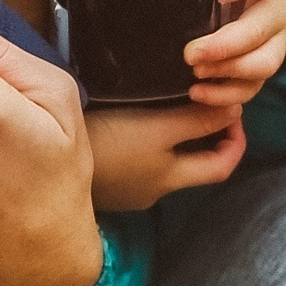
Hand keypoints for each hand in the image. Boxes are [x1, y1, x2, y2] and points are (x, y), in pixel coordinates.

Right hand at [85, 101, 247, 211]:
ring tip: (178, 96)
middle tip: (212, 97)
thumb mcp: (156, 129)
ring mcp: (127, 185)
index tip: (236, 108)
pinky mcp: (105, 174)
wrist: (48, 162)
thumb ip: (196, 122)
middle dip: (209, 133)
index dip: (237, 140)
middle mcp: (153, 188)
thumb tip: (236, 109)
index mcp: (171, 180)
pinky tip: (140, 112)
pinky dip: (151, 136)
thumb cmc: (108, 143)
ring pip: (167, 158)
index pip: (222, 167)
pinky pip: (140, 155)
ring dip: (179, 133)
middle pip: (195, 163)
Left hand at [185, 0, 285, 106]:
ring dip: (227, 72)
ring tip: (196, 71)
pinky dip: (227, 95)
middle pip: (260, 29)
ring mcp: (280, 38)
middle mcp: (280, 6)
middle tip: (190, 52)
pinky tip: (199, 92)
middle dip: (224, 46)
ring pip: (265, 63)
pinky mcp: (271, 62)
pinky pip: (256, 86)